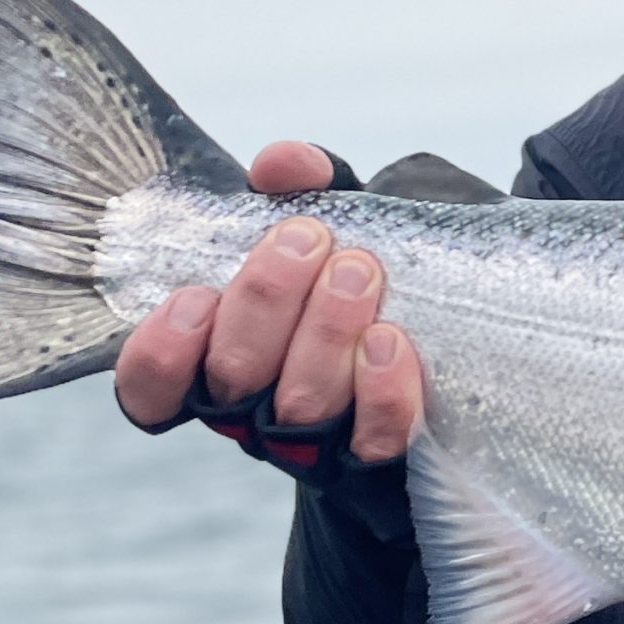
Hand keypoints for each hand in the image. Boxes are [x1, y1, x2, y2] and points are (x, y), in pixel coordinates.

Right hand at [110, 141, 424, 463]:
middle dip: (266, 300)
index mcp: (221, 361)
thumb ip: (306, 186)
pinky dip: (380, 392)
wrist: (469, 334)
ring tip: (358, 271)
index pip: (153, 388)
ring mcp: (318, 445)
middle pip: (233, 378)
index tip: (196, 297)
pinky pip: (373, 441)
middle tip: (308, 238)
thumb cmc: (372, 273)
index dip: (160, 355)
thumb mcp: (339, 221)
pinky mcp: (382, 460)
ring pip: (299, 406)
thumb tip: (280, 163)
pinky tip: (391, 341)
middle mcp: (257, 412)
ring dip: (324, 331)